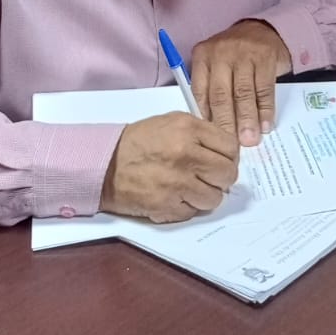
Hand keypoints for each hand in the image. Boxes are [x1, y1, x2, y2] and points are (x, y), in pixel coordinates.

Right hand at [100, 113, 239, 223]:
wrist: (105, 164)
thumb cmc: (138, 142)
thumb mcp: (171, 122)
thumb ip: (201, 132)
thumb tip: (226, 151)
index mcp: (188, 130)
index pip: (231, 148)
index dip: (229, 156)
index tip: (221, 160)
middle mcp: (186, 155)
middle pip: (227, 174)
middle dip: (221, 178)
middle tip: (209, 177)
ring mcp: (178, 183)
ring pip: (214, 198)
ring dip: (206, 195)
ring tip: (191, 188)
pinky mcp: (167, 206)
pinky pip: (193, 212)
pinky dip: (187, 207)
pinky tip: (175, 196)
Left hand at [191, 19, 291, 145]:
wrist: (263, 30)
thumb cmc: (235, 56)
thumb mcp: (216, 65)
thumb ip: (211, 90)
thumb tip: (211, 127)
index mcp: (202, 56)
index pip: (200, 91)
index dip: (206, 118)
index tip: (212, 139)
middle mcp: (221, 53)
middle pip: (221, 94)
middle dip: (226, 123)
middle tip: (232, 146)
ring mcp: (244, 54)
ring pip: (243, 93)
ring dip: (247, 119)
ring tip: (250, 140)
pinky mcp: (265, 57)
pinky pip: (264, 89)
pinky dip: (266, 109)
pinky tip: (266, 125)